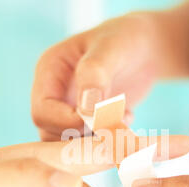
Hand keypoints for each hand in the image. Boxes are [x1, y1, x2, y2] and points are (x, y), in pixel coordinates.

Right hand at [31, 13, 159, 140]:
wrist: (145, 49)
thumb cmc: (127, 40)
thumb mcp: (111, 49)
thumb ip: (95, 76)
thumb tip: (84, 112)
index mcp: (49, 71)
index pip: (42, 112)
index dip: (68, 123)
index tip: (100, 118)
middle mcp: (53, 93)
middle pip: (50, 133)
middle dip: (83, 135)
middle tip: (116, 124)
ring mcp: (67, 109)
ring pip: (67, 142)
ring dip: (97, 139)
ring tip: (124, 118)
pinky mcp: (85, 122)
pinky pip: (87, 143)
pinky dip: (108, 139)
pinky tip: (127, 118)